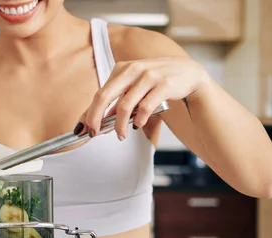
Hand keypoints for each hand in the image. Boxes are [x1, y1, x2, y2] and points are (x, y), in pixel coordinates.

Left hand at [77, 57, 207, 139]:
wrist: (188, 73)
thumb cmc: (156, 82)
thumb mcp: (132, 88)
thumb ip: (115, 102)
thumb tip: (92, 121)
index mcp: (121, 69)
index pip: (99, 94)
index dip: (89, 113)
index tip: (83, 129)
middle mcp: (132, 69)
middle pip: (104, 96)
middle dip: (95, 118)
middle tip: (94, 134)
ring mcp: (148, 76)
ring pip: (124, 105)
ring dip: (119, 125)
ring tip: (121, 136)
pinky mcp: (164, 84)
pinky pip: (145, 107)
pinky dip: (139, 119)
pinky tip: (138, 125)